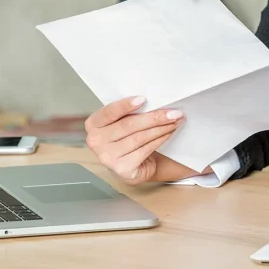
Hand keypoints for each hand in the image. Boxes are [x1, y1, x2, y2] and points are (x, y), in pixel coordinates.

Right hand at [84, 96, 202, 185]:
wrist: (129, 166)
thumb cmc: (125, 138)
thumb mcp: (120, 123)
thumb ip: (127, 113)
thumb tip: (153, 100)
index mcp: (93, 124)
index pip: (109, 112)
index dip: (125, 105)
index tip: (144, 99)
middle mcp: (95, 141)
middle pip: (128, 125)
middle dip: (154, 117)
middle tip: (173, 112)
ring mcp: (107, 157)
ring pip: (140, 137)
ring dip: (161, 128)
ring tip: (175, 121)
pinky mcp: (122, 168)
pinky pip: (145, 149)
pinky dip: (160, 139)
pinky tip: (169, 132)